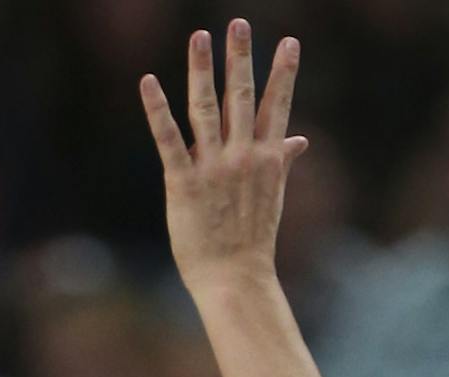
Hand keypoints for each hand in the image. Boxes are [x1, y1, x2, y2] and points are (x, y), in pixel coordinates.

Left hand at [141, 20, 305, 296]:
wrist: (235, 280)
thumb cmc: (252, 241)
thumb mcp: (272, 196)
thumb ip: (281, 159)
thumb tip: (300, 139)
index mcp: (266, 159)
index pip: (276, 106)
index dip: (283, 73)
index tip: (289, 42)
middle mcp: (242, 157)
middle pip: (241, 97)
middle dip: (240, 58)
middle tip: (238, 23)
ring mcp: (213, 169)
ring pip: (207, 109)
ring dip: (202, 70)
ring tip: (200, 37)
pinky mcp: (184, 183)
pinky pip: (168, 139)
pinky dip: (157, 110)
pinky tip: (147, 82)